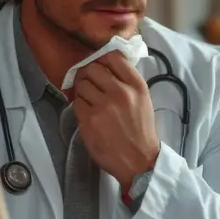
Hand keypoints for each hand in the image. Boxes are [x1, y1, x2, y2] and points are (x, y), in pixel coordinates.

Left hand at [73, 51, 158, 189]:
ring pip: (81, 84)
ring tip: (89, 100)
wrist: (138, 161)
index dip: (102, 59)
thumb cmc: (140, 130)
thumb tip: (105, 65)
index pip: (113, 57)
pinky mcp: (89, 120)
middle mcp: (120, 92)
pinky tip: (87, 113)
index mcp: (136, 86)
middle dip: (88, 74)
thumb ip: (127, 82)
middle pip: (92, 68)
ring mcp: (103, 106)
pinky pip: (76, 102)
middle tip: (89, 83)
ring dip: (82, 90)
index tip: (99, 66)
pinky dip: (79, 106)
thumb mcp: (143, 100)